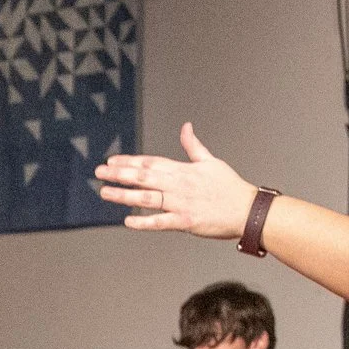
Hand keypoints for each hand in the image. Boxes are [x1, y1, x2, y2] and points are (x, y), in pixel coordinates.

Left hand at [95, 123, 258, 238]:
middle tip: (99, 172)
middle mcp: (179, 184)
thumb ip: (193, 146)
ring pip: (147, 198)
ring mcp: (181, 203)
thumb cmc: (230, 187)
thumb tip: (186, 126)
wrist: (248, 210)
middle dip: (120, 174)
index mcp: (183, 170)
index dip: (130, 161)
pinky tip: (127, 221)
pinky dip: (144, 222)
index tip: (111, 161)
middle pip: (144, 177)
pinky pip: (161, 222)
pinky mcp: (186, 221)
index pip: (151, 162)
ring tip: (105, 192)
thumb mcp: (211, 161)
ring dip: (124, 195)